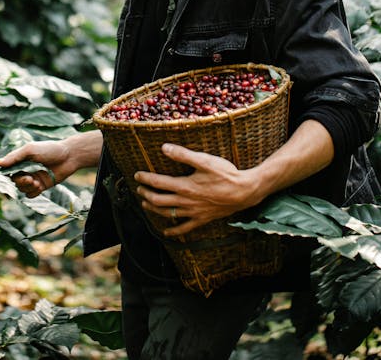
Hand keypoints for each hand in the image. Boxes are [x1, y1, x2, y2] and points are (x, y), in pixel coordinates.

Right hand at [0, 130, 102, 197]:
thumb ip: (14, 157)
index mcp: (20, 160)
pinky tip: (40, 186)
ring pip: (22, 189)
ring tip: (36, 182)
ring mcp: (33, 179)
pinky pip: (31, 195)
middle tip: (29, 178)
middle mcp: (25, 170)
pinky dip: (33, 192)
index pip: (7, 170)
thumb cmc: (49, 149)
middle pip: (14, 182)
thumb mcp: (30, 150)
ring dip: (27, 187)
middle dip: (20, 182)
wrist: (68, 156)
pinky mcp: (40, 187)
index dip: (6, 175)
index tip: (10, 176)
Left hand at [134, 143, 260, 236]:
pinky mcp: (202, 219)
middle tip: (139, 189)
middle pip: (159, 200)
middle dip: (146, 194)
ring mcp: (193, 212)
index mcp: (184, 186)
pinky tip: (166, 232)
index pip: (158, 183)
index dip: (145, 179)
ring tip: (146, 204)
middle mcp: (186, 201)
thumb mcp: (204, 160)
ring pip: (168, 214)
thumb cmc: (225, 174)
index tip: (137, 175)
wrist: (244, 192)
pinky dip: (173, 231)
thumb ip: (183, 155)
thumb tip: (165, 148)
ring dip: (154, 209)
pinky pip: (184, 228)